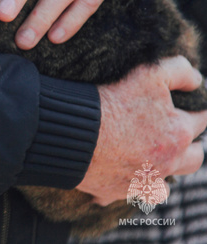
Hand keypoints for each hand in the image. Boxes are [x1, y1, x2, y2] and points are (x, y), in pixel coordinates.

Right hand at [76, 56, 206, 205]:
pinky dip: (128, 185)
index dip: (194, 108)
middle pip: (194, 157)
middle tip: (171, 130)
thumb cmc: (110, 101)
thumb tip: (196, 81)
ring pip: (166, 185)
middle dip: (188, 143)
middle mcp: (166, 162)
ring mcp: (141, 180)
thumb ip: (180, 71)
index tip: (184, 102)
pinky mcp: (115, 191)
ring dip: (163, 171)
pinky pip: (128, 193)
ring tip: (149, 157)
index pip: (202, 119)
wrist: (70, 130)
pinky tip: (118, 173)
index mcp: (177, 133)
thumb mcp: (149, 73)